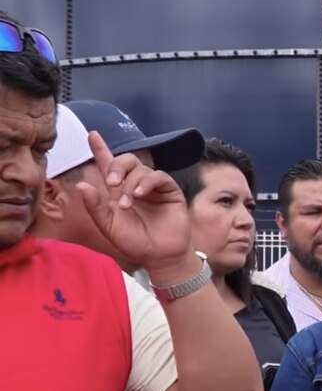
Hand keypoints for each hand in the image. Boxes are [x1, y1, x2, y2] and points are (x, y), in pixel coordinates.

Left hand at [75, 130, 193, 275]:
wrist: (159, 255)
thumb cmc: (134, 242)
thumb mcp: (108, 226)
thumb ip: (95, 207)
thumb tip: (82, 185)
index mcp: (117, 191)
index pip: (108, 164)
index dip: (100, 148)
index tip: (92, 134)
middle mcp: (135, 184)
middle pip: (125, 160)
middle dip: (116, 167)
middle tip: (111, 184)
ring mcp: (153, 187)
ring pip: (141, 169)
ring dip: (130, 184)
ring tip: (128, 204)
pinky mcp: (170, 190)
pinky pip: (158, 176)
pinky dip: (147, 182)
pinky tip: (140, 194)